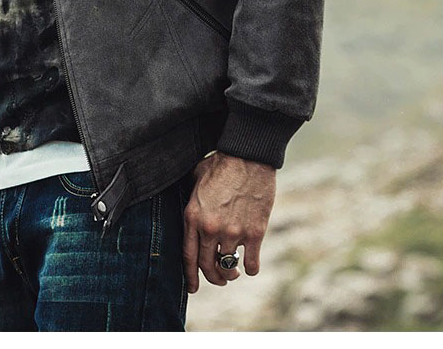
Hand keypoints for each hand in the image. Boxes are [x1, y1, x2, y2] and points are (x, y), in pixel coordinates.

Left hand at [181, 152, 275, 293]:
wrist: (247, 156)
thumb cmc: (221, 164)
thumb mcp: (195, 179)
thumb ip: (191, 199)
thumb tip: (188, 206)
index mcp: (193, 217)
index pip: (188, 257)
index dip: (190, 276)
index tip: (193, 287)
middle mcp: (210, 229)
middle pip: (208, 267)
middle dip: (213, 277)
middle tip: (219, 279)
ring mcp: (233, 233)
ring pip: (229, 267)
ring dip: (231, 274)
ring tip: (234, 272)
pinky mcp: (254, 233)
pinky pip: (252, 263)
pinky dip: (251, 268)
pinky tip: (250, 265)